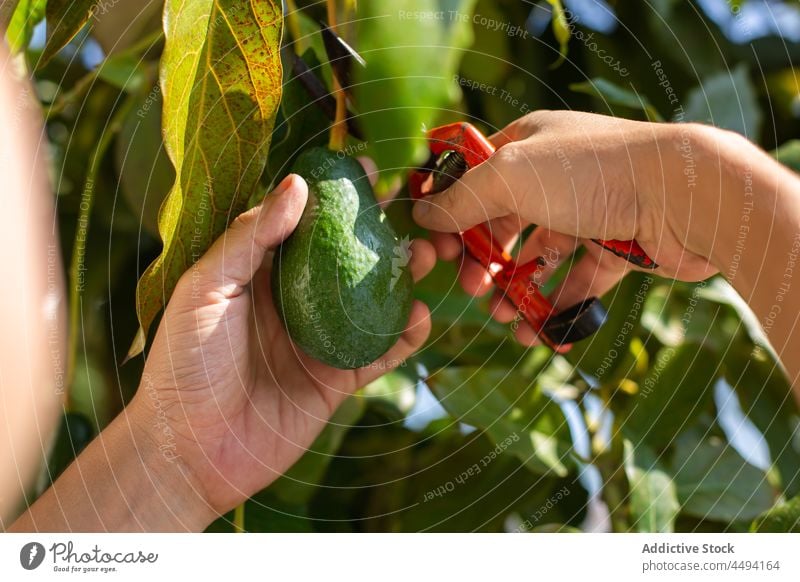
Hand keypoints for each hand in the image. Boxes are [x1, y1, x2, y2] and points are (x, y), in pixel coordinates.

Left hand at [130, 174, 433, 518]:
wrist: (189, 451)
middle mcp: (296, 300)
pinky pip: (381, 351)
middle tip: (412, 211)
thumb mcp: (205, 288)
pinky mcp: (338, 379)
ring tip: (425, 256)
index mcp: (259, 271)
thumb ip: (249, 237)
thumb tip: (296, 184)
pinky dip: (406, 334)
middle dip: (382, 232)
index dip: (335, 194)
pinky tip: (420, 315)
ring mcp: (320, 339)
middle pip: (348, 256)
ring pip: (373, 300)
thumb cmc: (184, 363)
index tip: (366, 169)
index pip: (305, 221)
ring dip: (404, 277)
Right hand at [412, 111, 719, 344]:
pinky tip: (542, 334)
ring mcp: (585, 213)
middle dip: (482, 259)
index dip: (450, 208)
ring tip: (503, 318)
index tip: (435, 246)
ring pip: (537, 258)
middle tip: (471, 287)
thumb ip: (463, 199)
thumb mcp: (511, 177)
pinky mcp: (613, 248)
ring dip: (514, 291)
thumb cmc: (592, 172)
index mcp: (527, 144)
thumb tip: (422, 214)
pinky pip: (576, 283)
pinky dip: (557, 309)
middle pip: (502, 222)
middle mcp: (554, 176)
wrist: (683, 196)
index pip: (475, 174)